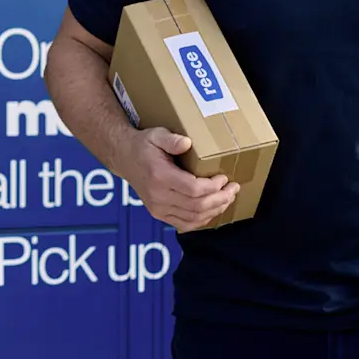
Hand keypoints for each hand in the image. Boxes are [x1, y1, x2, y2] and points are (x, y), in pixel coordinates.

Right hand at [120, 128, 238, 232]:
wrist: (125, 158)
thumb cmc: (144, 144)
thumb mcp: (156, 135)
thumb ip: (171, 140)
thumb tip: (187, 143)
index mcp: (160, 176)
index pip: (193, 189)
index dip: (213, 187)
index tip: (224, 178)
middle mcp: (158, 196)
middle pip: (197, 206)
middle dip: (220, 199)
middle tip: (233, 189)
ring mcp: (158, 208)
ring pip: (193, 218)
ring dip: (215, 210)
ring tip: (227, 198)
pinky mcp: (159, 214)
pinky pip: (185, 224)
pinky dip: (202, 220)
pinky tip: (213, 210)